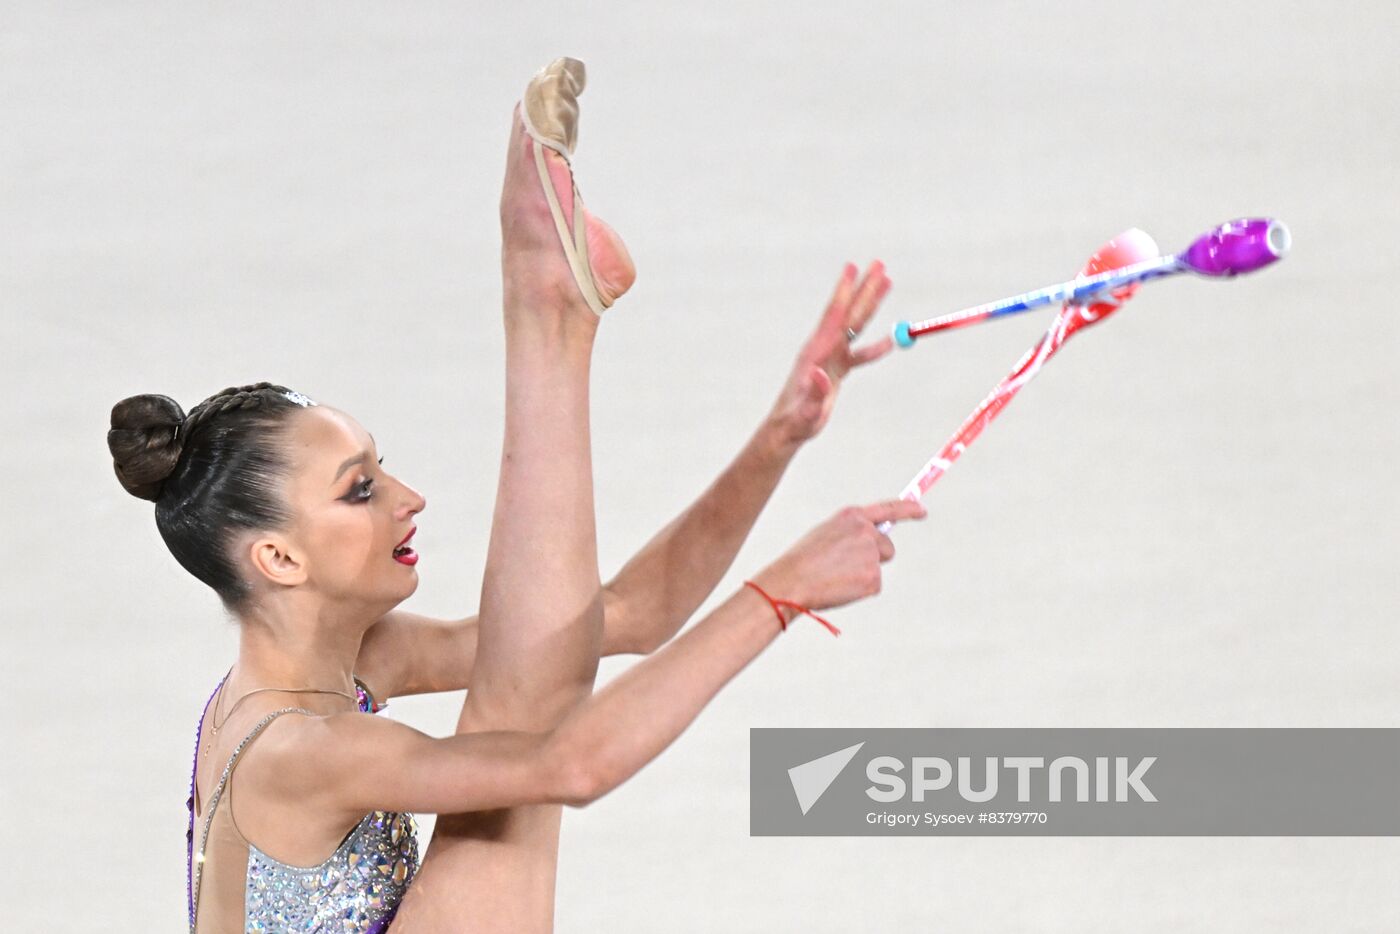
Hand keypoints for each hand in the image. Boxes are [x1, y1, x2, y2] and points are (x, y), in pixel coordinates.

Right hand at [755, 498, 926, 611]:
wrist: (792, 581)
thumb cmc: (803, 560)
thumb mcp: (825, 534)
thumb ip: (850, 533)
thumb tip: (870, 545)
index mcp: (851, 517)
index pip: (888, 509)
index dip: (908, 509)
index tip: (921, 510)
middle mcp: (866, 531)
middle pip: (887, 547)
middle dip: (875, 558)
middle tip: (846, 567)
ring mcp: (871, 554)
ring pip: (878, 568)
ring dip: (864, 574)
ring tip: (835, 577)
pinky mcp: (873, 577)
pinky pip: (874, 586)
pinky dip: (860, 590)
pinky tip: (840, 587)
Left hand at [767, 261, 894, 447]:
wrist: (788, 429)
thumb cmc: (796, 420)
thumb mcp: (806, 410)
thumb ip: (814, 392)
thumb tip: (820, 374)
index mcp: (816, 352)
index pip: (835, 314)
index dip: (844, 291)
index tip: (852, 267)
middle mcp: (823, 349)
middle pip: (849, 313)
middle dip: (864, 288)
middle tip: (879, 263)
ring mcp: (830, 357)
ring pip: (855, 326)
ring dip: (871, 304)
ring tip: (886, 282)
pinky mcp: (835, 369)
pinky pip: (859, 353)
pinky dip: (875, 347)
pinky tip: (890, 341)